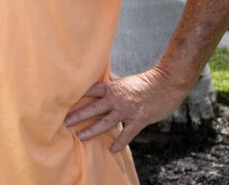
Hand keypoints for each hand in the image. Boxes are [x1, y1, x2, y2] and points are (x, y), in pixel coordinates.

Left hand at [63, 67, 187, 152]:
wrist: (167, 84)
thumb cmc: (145, 82)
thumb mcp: (125, 81)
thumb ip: (112, 82)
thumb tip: (101, 78)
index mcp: (111, 87)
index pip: (89, 91)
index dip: (75, 96)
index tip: (61, 101)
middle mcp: (116, 98)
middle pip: (92, 107)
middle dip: (77, 115)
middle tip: (63, 122)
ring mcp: (126, 110)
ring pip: (105, 122)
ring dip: (92, 130)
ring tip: (79, 137)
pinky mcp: (139, 119)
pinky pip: (127, 133)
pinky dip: (120, 142)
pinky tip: (112, 150)